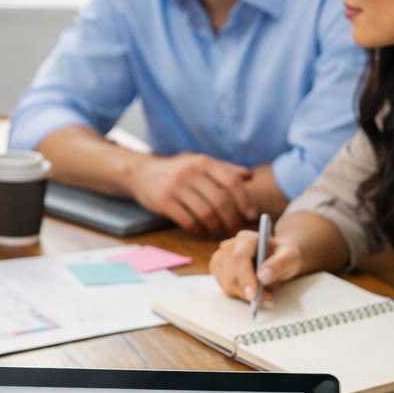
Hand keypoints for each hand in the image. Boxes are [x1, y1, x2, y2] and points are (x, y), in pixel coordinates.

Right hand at [128, 153, 256, 235]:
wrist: (141, 172)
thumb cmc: (177, 171)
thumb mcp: (200, 164)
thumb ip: (224, 170)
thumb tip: (249, 176)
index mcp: (204, 162)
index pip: (231, 181)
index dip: (245, 200)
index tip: (251, 214)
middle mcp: (191, 172)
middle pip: (220, 201)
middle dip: (231, 219)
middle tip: (235, 228)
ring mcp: (176, 187)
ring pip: (205, 214)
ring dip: (215, 226)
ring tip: (217, 230)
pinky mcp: (164, 202)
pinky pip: (187, 221)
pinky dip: (197, 229)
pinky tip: (199, 230)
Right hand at [209, 228, 303, 303]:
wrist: (277, 257)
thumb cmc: (284, 256)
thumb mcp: (290, 258)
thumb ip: (279, 264)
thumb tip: (263, 277)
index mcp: (246, 238)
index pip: (239, 257)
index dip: (245, 277)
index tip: (254, 295)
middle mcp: (229, 247)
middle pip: (232, 274)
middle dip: (249, 291)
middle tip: (268, 300)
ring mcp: (221, 258)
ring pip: (228, 284)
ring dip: (247, 295)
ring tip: (266, 296)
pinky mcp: (218, 271)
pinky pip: (227, 289)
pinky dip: (242, 295)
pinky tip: (254, 291)